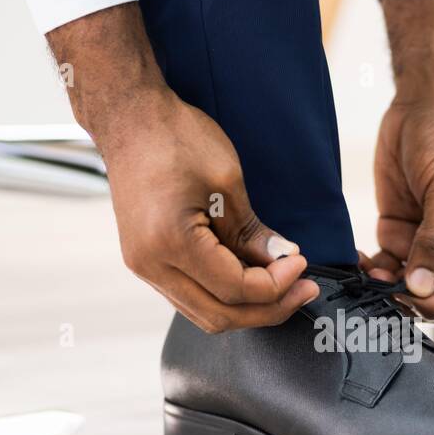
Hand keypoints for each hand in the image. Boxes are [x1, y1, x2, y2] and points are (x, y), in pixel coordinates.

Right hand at [103, 90, 317, 332]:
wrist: (129, 118)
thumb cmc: (174, 137)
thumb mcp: (226, 181)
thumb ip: (253, 231)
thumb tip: (282, 260)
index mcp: (170, 243)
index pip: (235, 290)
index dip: (276, 286)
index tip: (301, 265)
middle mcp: (150, 264)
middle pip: (219, 316)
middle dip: (268, 308)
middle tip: (304, 290)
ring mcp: (143, 266)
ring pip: (204, 314)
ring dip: (246, 307)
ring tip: (283, 286)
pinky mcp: (146, 261)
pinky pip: (190, 296)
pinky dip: (224, 295)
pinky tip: (251, 276)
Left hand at [363, 0, 433, 320]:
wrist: (427, 99)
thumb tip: (420, 288)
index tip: (408, 299)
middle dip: (408, 298)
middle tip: (378, 291)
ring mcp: (427, 240)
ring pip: (406, 283)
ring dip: (385, 284)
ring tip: (367, 271)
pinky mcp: (400, 228)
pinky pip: (386, 262)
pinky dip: (372, 267)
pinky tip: (358, 261)